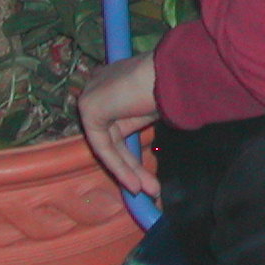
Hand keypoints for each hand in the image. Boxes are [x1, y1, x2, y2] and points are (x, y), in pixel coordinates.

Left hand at [79, 51, 160, 196]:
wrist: (171, 72)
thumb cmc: (175, 84)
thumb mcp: (157, 106)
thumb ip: (143, 118)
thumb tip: (154, 135)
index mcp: (116, 81)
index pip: (118, 124)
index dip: (132, 152)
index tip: (148, 170)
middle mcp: (100, 86)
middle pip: (115, 137)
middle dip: (135, 167)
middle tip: (154, 189)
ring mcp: (92, 96)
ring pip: (110, 145)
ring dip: (131, 172)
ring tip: (150, 192)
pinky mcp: (89, 109)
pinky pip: (103, 146)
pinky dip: (119, 167)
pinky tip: (135, 184)